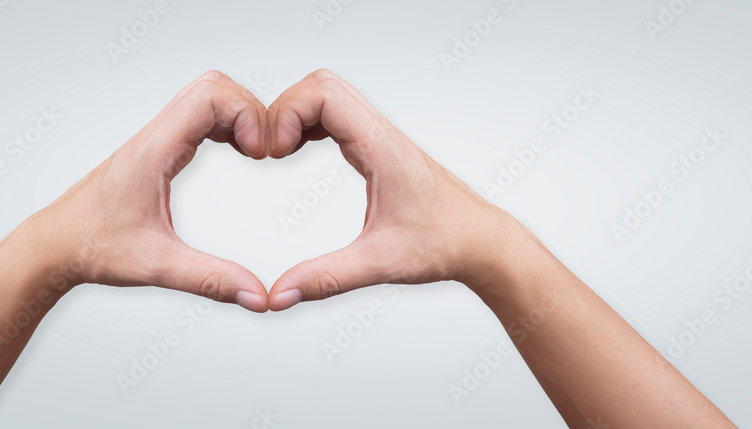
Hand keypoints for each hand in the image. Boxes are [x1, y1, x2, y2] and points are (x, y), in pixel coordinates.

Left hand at [20, 71, 270, 311]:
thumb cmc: (92, 247)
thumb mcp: (156, 266)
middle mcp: (154, 136)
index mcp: (154, 151)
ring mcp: (155, 139)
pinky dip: (225, 124)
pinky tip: (235, 151)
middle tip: (263, 152)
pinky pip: (197, 115)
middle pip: (213, 86)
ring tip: (254, 152)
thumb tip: (257, 296)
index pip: (210, 96)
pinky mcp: (157, 148)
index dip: (247, 114)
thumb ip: (210, 280)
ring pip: (205, 95)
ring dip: (238, 114)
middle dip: (249, 110)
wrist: (54, 244)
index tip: (260, 154)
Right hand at [265, 69, 525, 310]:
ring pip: (327, 94)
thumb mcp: (380, 264)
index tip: (274, 154)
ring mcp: (379, 136)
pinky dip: (308, 123)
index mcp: (381, 147)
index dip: (287, 113)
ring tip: (278, 152)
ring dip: (295, 114)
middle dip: (283, 110)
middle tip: (270, 152)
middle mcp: (380, 133)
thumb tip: (279, 295)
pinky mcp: (377, 147)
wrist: (482, 241)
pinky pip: (335, 114)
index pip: (324, 94)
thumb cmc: (446, 244)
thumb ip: (326, 278)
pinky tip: (297, 152)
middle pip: (320, 84)